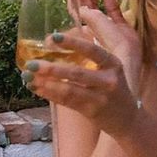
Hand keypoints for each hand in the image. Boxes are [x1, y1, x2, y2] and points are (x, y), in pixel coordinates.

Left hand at [24, 34, 138, 138]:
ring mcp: (101, 97)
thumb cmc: (113, 88)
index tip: (52, 37)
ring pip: (69, 90)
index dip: (72, 43)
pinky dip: (50, 94)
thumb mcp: (111, 69)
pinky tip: (38, 88)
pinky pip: (67, 101)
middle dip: (51, 68)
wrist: (128, 119)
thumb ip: (91, 56)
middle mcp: (109, 80)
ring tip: (28, 77)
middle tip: (31, 63)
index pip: (92, 50)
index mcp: (113, 63)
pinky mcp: (92, 111)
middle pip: (77, 72)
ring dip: (46, 83)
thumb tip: (57, 41)